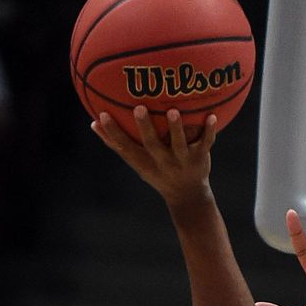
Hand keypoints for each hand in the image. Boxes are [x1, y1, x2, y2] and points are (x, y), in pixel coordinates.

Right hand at [91, 106, 215, 209]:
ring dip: (176, 129)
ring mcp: (182, 162)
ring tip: (173, 111)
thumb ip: (117, 143)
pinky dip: (210, 132)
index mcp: (145, 163)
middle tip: (138, 108)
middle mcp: (163, 163)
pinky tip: (212, 116)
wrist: (188, 196)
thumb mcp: (137, 162)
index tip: (102, 115)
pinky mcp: (200, 159)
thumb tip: (93, 121)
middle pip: (152, 145)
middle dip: (145, 128)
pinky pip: (206, 143)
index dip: (112, 134)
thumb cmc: (157, 172)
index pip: (125, 149)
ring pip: (179, 144)